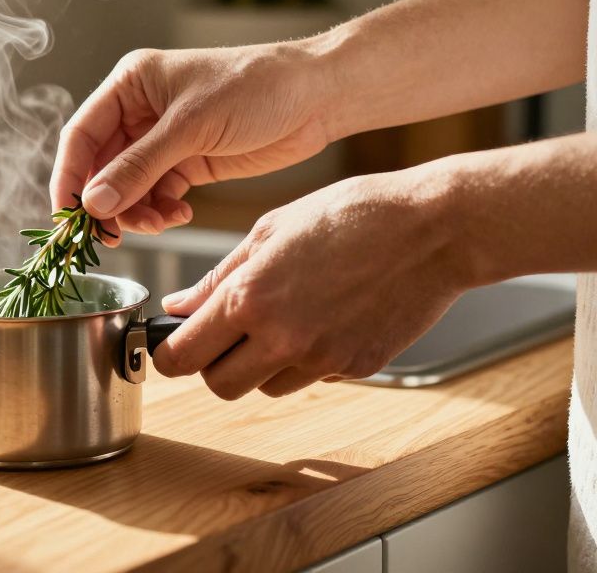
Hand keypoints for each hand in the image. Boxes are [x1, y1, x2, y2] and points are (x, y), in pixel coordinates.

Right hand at [51, 44, 333, 242]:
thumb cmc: (256, 88)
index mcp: (130, 84)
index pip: (81, 135)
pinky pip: (156, 195)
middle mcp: (139, 111)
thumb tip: (94, 203)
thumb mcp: (191, 127)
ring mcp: (162, 139)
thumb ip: (139, 167)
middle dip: (107, 202)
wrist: (317, 97)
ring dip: (135, 212)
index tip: (68, 217)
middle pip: (101, 167)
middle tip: (113, 235)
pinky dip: (160, 211)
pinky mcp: (187, 162)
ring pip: (127, 187)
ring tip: (160, 223)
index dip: (69, 177)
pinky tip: (179, 214)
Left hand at [153, 170, 469, 398]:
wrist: (434, 229)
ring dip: (261, 364)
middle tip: (225, 333)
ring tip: (285, 316)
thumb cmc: (352, 215)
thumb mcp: (270, 231)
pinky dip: (306, 359)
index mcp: (250, 299)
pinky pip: (312, 378)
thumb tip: (178, 307)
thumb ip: (218, 277)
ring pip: (265, 387)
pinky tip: (324, 317)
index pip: (182, 357)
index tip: (171, 344)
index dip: (169, 354)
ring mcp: (322, 359)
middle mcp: (282, 338)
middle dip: (214, 365)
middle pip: (219, 386)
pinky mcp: (357, 368)